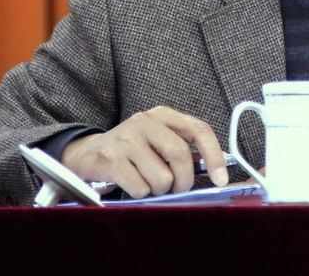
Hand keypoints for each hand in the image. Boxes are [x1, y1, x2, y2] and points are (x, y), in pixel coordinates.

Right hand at [60, 106, 228, 197]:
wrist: (87, 153)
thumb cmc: (131, 150)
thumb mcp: (158, 140)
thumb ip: (184, 149)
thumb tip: (215, 169)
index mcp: (163, 115)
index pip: (199, 129)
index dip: (214, 155)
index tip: (221, 178)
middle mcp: (145, 121)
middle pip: (180, 155)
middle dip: (183, 181)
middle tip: (177, 189)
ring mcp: (127, 138)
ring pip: (162, 177)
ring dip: (159, 190)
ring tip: (147, 182)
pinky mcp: (111, 159)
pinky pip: (141, 188)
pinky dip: (141, 194)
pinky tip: (131, 183)